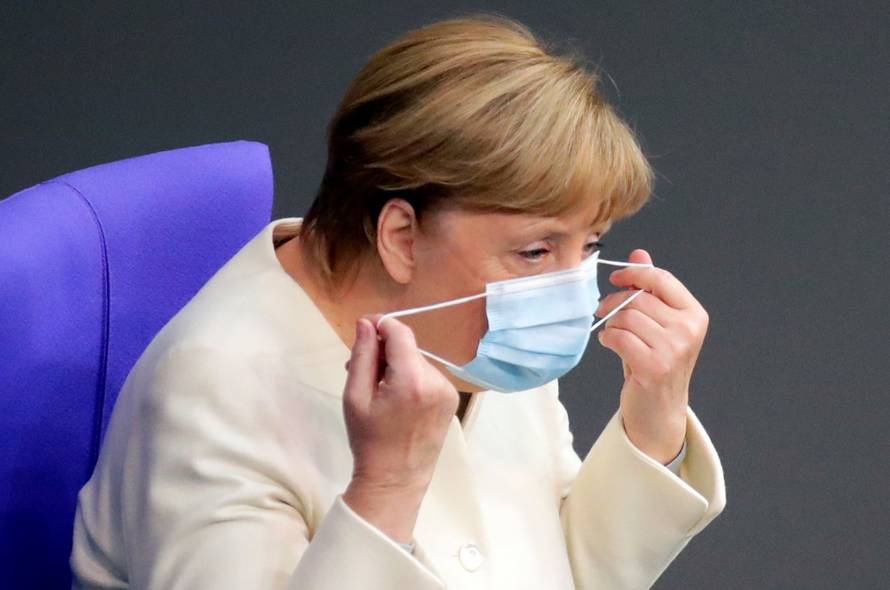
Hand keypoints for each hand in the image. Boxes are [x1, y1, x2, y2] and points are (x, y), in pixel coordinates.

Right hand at [341, 314, 459, 541]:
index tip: (362, 328)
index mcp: (412, 380)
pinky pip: (426, 376)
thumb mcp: (355, 396)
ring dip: (396, 366)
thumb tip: (366, 322)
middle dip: (384, 352)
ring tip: (376, 388)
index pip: (400, 333)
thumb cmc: (369, 440)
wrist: (396, 480)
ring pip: (416, 361)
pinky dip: (410, 378)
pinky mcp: (451, 399)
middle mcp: (437, 381)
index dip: (380, 324)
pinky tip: (395, 398)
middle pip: (408, 348)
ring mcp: (448, 390)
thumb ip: (363, 355)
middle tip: (358, 370)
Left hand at [594, 249, 708, 464]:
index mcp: (694, 314)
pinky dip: (607, 339)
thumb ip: (650, 289)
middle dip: (615, 303)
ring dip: (611, 324)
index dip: (633, 274)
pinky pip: (619, 337)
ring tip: (614, 335)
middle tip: (606, 312)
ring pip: (626, 317)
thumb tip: (639, 254)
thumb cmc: (655, 361)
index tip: (615, 277)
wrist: (659, 408)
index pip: (660, 279)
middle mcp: (689, 330)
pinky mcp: (655, 366)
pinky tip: (610, 345)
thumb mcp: (656, 322)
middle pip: (639, 298)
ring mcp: (674, 349)